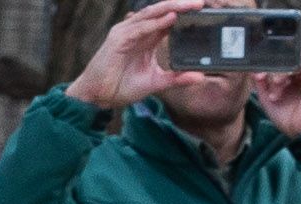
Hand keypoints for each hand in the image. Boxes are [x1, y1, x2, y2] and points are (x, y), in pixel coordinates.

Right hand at [65, 0, 209, 111]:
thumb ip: (176, 78)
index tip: (203, 11)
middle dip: (182, 5)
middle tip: (202, 3)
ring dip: (172, 8)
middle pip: (162, 11)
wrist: (96, 97)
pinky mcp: (118, 39)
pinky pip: (140, 27)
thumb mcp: (155, 83)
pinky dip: (156, 22)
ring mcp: (127, 33)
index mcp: (147, 38)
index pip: (168, 19)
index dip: (185, 13)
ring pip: (152, 14)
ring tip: (191, 5)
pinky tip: (171, 18)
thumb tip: (199, 77)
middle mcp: (137, 31)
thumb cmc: (119, 88)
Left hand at [250, 52, 300, 139]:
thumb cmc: (289, 119)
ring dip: (278, 76)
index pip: (284, 63)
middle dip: (273, 74)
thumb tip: (254, 70)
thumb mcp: (269, 98)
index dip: (270, 68)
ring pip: (293, 61)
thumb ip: (262, 83)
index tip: (257, 77)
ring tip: (275, 95)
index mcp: (299, 77)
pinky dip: (287, 71)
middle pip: (287, 61)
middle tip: (268, 91)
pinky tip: (281, 84)